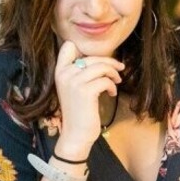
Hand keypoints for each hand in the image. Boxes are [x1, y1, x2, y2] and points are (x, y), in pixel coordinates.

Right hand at [53, 41, 123, 155]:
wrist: (75, 133)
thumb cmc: (79, 111)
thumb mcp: (74, 88)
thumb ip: (80, 72)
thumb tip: (100, 60)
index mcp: (59, 71)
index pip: (68, 47)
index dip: (85, 50)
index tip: (99, 60)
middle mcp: (64, 74)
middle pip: (93, 57)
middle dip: (110, 63)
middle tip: (119, 69)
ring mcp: (73, 82)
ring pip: (101, 67)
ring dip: (113, 74)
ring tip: (116, 82)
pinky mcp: (85, 91)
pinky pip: (105, 80)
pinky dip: (112, 86)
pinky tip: (111, 93)